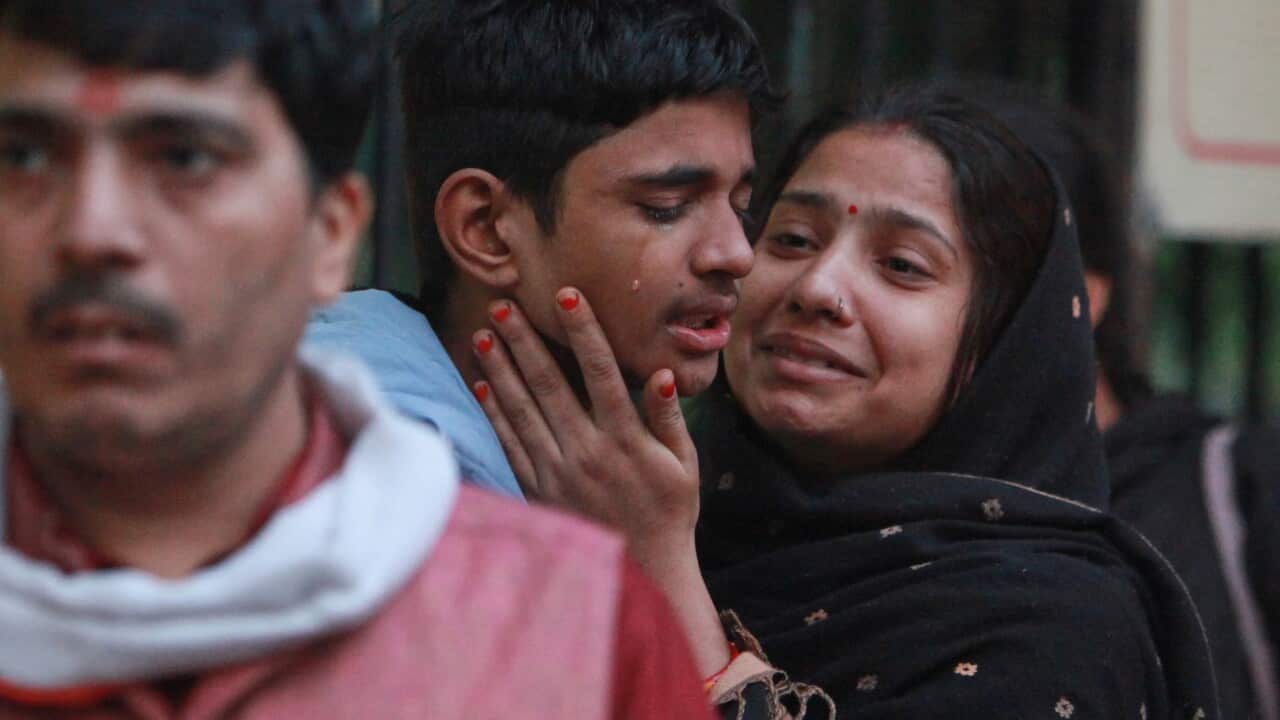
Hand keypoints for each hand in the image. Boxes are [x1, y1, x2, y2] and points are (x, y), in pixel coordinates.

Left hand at [472, 288, 730, 675]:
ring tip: (483, 335)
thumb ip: (669, 418)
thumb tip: (660, 374)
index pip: (601, 372)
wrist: (643, 572)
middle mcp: (586, 451)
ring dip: (500, 370)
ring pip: (522, 410)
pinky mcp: (539, 489)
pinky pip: (511, 445)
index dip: (584, 331)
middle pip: (549, 384)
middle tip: (502, 304)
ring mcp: (557, 471)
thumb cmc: (670, 512)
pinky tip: (481, 385)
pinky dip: (494, 414)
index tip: (568, 295)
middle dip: (524, 341)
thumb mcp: (684, 464)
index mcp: (625, 439)